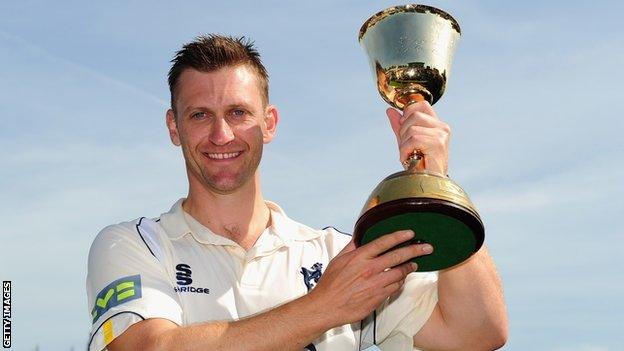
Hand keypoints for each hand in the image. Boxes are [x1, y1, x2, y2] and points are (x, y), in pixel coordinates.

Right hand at [306, 230, 432, 327]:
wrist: (326, 307)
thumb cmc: (330, 284)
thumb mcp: (338, 260)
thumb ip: (351, 247)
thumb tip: (359, 235)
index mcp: (359, 257)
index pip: (384, 242)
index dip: (399, 236)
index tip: (410, 233)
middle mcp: (369, 269)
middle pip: (398, 256)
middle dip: (415, 250)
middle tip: (427, 247)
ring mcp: (375, 284)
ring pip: (400, 273)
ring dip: (409, 267)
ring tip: (415, 264)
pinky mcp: (378, 297)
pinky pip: (395, 287)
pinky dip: (400, 282)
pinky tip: (401, 279)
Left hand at [387, 101, 450, 174]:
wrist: (426, 183)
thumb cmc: (419, 165)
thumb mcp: (406, 141)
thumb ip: (399, 126)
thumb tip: (389, 110)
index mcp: (436, 124)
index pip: (422, 104)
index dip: (408, 112)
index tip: (404, 129)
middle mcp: (442, 127)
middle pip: (413, 115)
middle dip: (403, 131)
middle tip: (407, 147)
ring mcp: (441, 135)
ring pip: (412, 128)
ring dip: (404, 143)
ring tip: (410, 154)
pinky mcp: (438, 143)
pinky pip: (413, 139)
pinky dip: (406, 150)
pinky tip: (410, 158)